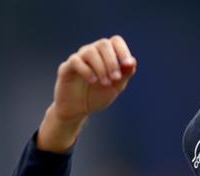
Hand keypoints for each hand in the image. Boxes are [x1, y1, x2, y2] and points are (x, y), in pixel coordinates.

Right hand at [36, 36, 136, 151]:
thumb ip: (125, 74)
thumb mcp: (117, 86)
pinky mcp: (66, 67)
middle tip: (115, 78)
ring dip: (101, 68)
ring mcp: (79, 58)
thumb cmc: (99, 95)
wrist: (78, 109)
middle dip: (112, 61)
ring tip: (105, 83)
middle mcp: (92, 52)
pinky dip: (87, 71)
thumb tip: (133, 61)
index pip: (115, 41)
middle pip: (103, 44)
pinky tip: (93, 81)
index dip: (123, 51)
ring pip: (90, 52)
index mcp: (106, 54)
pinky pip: (76, 61)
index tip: (127, 65)